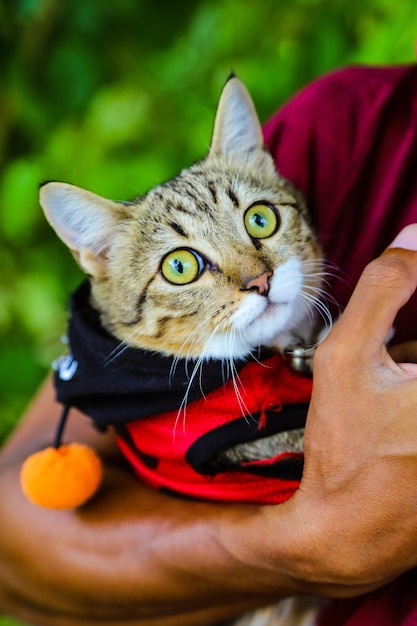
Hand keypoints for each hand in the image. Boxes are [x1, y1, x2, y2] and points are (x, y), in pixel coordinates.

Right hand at [288, 224, 416, 588]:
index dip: (414, 291)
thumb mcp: (346, 356)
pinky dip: (411, 392)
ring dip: (413, 369)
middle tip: (393, 370)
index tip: (390, 353)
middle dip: (408, 352)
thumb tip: (413, 233)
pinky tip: (404, 420)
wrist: (354, 531)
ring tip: (397, 396)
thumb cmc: (347, 444)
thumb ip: (383, 288)